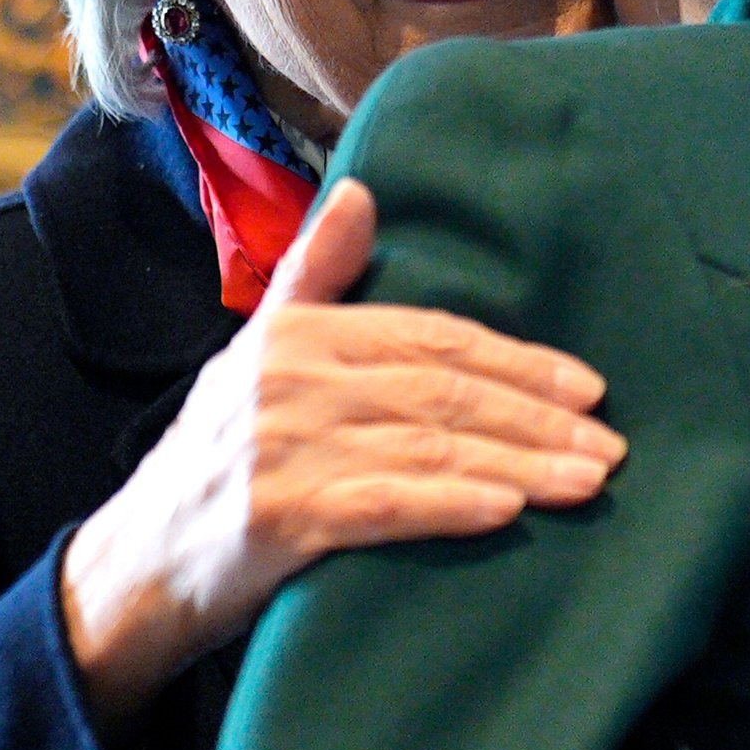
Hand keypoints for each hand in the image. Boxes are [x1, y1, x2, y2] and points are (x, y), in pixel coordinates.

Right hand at [61, 178, 624, 732]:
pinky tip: (507, 511)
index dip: (514, 359)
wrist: (139, 561)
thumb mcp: (262, 349)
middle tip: (611, 444)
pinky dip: (450, 504)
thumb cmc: (220, 452)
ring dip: (518, 465)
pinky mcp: (277, 517)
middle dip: (536, 417)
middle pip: (440, 390)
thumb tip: (362, 189)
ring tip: (588, 483)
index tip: (588, 386)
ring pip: (427, 446)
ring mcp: (283, 447)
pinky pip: (383, 505)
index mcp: (299, 331)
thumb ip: (317, 273)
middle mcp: (291, 378)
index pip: (429, 337)